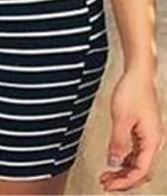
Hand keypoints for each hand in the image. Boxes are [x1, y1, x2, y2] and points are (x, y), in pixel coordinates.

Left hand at [100, 67, 163, 190]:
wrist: (138, 74)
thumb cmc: (132, 91)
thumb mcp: (121, 117)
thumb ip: (118, 142)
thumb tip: (114, 163)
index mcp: (152, 142)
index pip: (140, 172)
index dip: (124, 182)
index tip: (108, 185)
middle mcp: (153, 142)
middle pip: (141, 171)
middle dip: (124, 180)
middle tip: (105, 183)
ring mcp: (149, 137)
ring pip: (139, 163)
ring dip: (123, 171)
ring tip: (106, 175)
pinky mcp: (143, 131)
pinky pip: (136, 152)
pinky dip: (125, 159)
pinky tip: (113, 160)